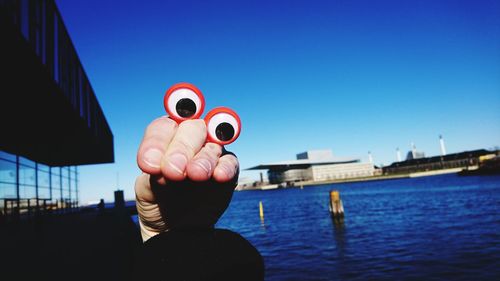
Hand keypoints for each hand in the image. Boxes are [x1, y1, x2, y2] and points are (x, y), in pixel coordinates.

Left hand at [135, 116, 238, 241]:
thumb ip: (153, 173)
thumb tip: (164, 166)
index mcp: (166, 137)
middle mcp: (190, 139)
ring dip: (204, 159)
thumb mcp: (146, 187)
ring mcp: (211, 154)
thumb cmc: (157, 199)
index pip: (164, 128)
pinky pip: (230, 163)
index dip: (157, 142)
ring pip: (212, 146)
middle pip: (192, 129)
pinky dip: (225, 167)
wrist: (172, 228)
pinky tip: (218, 176)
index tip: (149, 165)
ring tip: (195, 175)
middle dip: (182, 148)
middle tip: (173, 171)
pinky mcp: (228, 170)